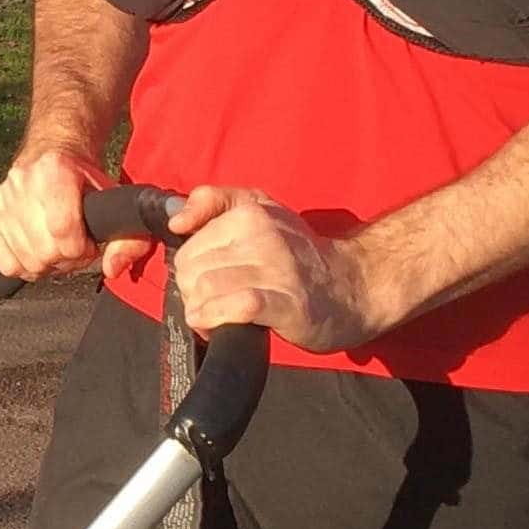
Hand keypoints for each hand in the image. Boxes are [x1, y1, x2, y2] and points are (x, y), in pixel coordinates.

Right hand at [0, 148, 150, 284]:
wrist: (52, 155)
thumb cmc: (84, 182)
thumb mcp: (116, 202)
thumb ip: (129, 238)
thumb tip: (112, 267)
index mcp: (55, 169)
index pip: (63, 231)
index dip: (80, 249)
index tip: (87, 242)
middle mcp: (21, 180)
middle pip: (44, 251)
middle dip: (64, 258)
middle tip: (71, 243)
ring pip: (25, 262)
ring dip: (45, 263)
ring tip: (53, 243)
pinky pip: (4, 264)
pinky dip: (22, 264)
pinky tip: (33, 247)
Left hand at [166, 186, 386, 353]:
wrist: (353, 287)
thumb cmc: (299, 255)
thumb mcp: (260, 210)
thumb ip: (214, 201)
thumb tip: (175, 220)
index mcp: (250, 211)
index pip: (187, 246)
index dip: (188, 272)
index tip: (203, 284)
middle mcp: (263, 234)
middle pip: (192, 271)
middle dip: (193, 294)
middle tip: (213, 305)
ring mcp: (276, 268)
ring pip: (206, 289)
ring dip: (202, 312)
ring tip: (218, 317)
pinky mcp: (287, 302)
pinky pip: (235, 308)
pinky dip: (216, 320)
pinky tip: (220, 327)